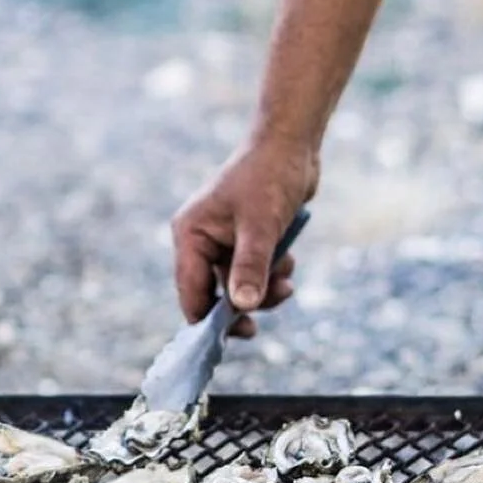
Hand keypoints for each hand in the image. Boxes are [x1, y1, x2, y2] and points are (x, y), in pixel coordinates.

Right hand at [171, 136, 318, 337]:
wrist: (292, 145)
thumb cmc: (270, 178)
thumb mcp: (261, 227)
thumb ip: (250, 268)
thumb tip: (242, 308)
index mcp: (190, 235)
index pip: (191, 291)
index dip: (208, 320)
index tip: (235, 336)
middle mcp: (200, 240)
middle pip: (214, 293)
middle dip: (245, 302)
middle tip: (267, 313)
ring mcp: (222, 240)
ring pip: (237, 286)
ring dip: (264, 289)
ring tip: (287, 279)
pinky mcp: (243, 239)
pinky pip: (253, 272)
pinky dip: (271, 274)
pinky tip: (288, 260)